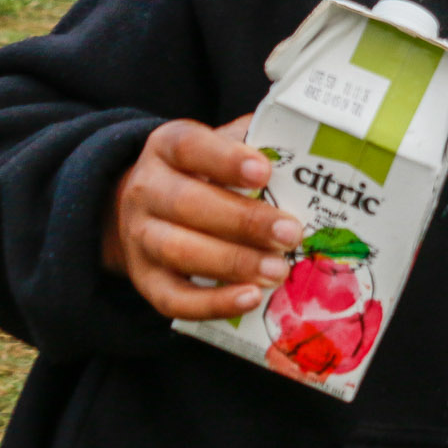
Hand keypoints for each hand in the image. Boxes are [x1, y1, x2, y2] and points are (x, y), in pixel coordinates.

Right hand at [102, 115, 302, 320]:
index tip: (264, 172)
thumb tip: (308, 157)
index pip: (189, 146)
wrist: (148, 208)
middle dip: (244, 221)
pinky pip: (173, 298)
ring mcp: (139, 238)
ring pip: (179, 251)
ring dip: (234, 263)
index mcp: (167, 147)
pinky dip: (213, 303)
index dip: (226, 159)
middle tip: (290, 233)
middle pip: (187, 203)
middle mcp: (145, 190)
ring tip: (279, 269)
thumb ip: (256, 144)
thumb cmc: (204, 173)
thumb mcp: (222, 148)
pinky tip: (251, 298)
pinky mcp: (146, 280)